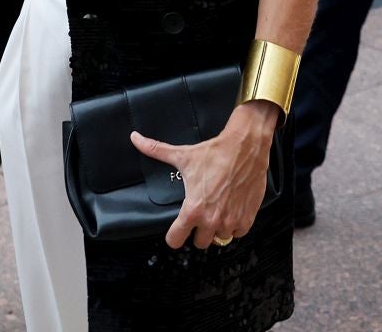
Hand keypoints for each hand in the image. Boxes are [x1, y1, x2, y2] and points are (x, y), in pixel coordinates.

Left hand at [131, 101, 278, 249]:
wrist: (245, 147)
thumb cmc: (214, 153)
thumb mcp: (182, 155)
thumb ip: (156, 150)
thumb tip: (134, 138)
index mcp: (192, 210)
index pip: (175, 241)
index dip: (174, 235)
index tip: (177, 229)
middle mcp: (211, 220)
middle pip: (199, 243)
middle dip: (199, 231)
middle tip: (201, 215)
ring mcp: (230, 222)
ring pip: (220, 239)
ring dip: (218, 228)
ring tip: (217, 210)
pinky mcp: (247, 219)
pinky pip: (238, 233)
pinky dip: (236, 225)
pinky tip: (232, 210)